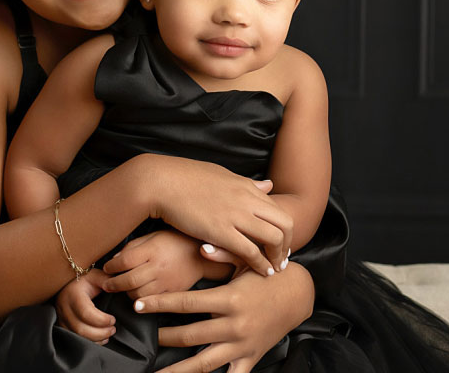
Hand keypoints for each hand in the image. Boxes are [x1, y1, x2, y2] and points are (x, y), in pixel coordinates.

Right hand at [54, 269, 115, 344]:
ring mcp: (60, 317)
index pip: (86, 313)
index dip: (102, 320)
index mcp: (73, 295)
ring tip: (108, 334)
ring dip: (95, 339)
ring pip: (76, 336)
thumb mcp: (95, 275)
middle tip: (113, 329)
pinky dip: (88, 341)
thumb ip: (107, 280)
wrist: (66, 282)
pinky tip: (99, 338)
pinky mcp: (61, 324)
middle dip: (100, 333)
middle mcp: (64, 307)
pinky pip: (73, 338)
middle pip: (81, 329)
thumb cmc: (83, 279)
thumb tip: (119, 285)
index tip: (113, 319)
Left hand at [102, 230, 220, 298]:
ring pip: (139, 295)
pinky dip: (142, 301)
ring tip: (123, 288)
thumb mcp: (153, 236)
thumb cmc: (174, 241)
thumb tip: (114, 259)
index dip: (110, 266)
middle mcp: (159, 267)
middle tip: (106, 284)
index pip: (124, 261)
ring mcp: (167, 281)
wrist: (201, 254)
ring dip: (126, 294)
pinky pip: (153, 302)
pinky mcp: (173, 292)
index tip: (106, 267)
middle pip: (129, 280)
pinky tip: (138, 296)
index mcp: (153, 249)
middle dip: (113, 284)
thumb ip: (133, 247)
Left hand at [134, 263, 314, 372]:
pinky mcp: (250, 358)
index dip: (159, 304)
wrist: (297, 295)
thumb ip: (221, 254)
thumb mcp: (244, 262)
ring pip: (204, 363)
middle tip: (142, 336)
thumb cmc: (265, 275)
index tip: (137, 305)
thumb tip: (200, 246)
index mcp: (229, 299)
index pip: (186, 303)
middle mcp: (234, 325)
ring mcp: (242, 345)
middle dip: (162, 336)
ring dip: (178, 370)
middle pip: (189, 335)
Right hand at [144, 154, 291, 274]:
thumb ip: (246, 184)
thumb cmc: (183, 177)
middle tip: (282, 257)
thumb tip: (268, 186)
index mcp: (245, 186)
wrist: (160, 181)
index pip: (277, 208)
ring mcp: (235, 215)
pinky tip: (260, 272)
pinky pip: (251, 252)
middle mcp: (246, 199)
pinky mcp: (220, 231)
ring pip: (274, 238)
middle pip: (285, 223)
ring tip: (274, 268)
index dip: (283, 228)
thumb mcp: (221, 175)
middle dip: (288, 243)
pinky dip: (260, 264)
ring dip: (277, 257)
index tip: (281, 242)